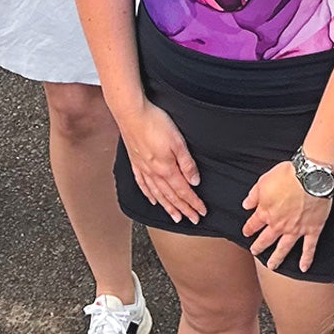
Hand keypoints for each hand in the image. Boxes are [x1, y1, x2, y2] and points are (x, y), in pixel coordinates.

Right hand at [116, 102, 205, 223]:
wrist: (131, 113)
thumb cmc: (155, 123)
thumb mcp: (178, 142)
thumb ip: (187, 164)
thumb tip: (195, 182)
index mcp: (166, 169)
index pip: (183, 191)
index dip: (194, 203)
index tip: (201, 212)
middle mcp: (154, 173)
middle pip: (172, 196)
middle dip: (184, 209)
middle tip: (193, 220)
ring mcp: (143, 169)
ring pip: (157, 194)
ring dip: (168, 207)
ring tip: (176, 217)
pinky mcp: (135, 162)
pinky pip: (143, 184)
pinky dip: (149, 195)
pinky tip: (152, 200)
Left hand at [242, 160, 332, 272]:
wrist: (311, 177)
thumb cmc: (288, 175)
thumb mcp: (263, 181)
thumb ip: (253, 195)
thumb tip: (246, 205)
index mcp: (266, 212)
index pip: (253, 224)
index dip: (249, 229)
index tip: (247, 232)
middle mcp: (279, 225)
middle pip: (266, 239)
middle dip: (259, 246)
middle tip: (255, 252)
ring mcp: (296, 229)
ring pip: (284, 248)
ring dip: (277, 258)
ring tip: (272, 266)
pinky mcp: (312, 229)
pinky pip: (309, 247)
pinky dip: (306, 258)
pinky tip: (303, 267)